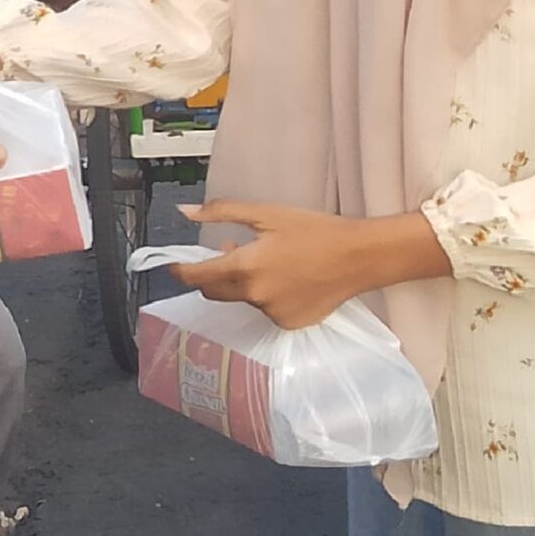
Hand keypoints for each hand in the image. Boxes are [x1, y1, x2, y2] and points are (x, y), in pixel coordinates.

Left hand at [174, 201, 451, 329]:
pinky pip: (265, 310)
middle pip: (214, 292)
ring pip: (242, 299)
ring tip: (269, 261)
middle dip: (212, 276)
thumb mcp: (266, 213)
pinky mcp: (289, 324)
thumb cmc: (313, 230)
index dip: (181, 270)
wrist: (360, 256)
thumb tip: (184, 211)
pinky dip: (267, 296)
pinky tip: (288, 279)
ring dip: (244, 284)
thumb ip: (221, 212)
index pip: (196, 276)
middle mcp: (254, 296)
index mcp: (244, 267)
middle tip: (227, 255)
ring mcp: (272, 314)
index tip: (174, 264)